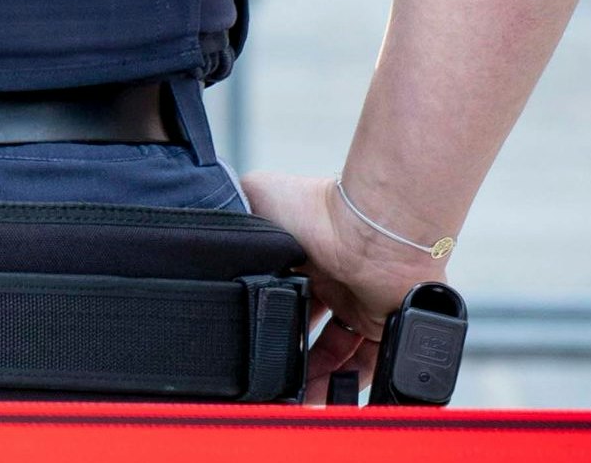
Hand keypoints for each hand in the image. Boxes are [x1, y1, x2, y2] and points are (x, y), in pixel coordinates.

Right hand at [244, 170, 455, 400]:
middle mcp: (334, 281)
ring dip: (318, 374)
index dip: (266, 316)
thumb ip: (233, 207)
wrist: (368, 229)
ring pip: (336, 350)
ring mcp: (360, 304)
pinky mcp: (385, 325)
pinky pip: (370, 362)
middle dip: (290, 352)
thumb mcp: (257, 194)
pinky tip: (328, 390)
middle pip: (308, 327)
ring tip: (297, 395)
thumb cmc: (317, 206)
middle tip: (272, 374)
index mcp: (303, 254)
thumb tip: (205, 217)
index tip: (249, 335)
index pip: (281, 292)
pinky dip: (352, 380)